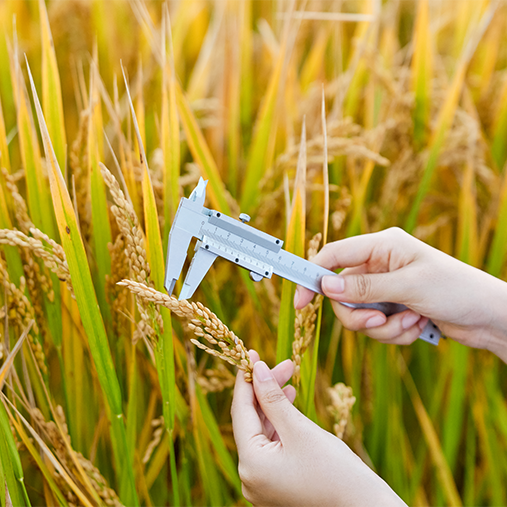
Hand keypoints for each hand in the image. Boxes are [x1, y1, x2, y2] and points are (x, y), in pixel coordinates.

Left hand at [231, 351, 405, 506]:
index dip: (246, 380)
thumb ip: (273, 398)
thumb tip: (256, 371)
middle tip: (285, 364)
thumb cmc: (335, 471)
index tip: (252, 354)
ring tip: (289, 379)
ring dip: (274, 405)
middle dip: (266, 390)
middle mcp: (249, 476)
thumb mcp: (300, 428)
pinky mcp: (275, 484)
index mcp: (250, 464)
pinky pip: (271, 446)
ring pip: (262, 432)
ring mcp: (262, 483)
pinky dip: (279, 424)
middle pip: (252, 421)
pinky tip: (290, 403)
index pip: (241, 411)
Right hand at [294, 228, 506, 360]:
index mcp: (382, 246)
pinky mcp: (393, 307)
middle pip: (342, 293)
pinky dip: (394, 332)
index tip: (300, 302)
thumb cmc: (456, 289)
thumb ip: (363, 286)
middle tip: (378, 322)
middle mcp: (379, 265)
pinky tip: (418, 326)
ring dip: (383, 327)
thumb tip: (325, 285)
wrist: (489, 317)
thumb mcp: (408, 286)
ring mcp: (385, 288)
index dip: (313, 275)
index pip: (334, 255)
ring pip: (358, 314)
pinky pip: (376, 326)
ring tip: (411, 322)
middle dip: (359, 315)